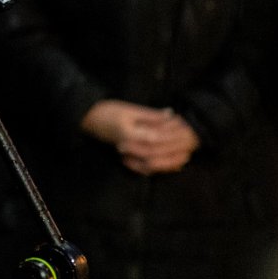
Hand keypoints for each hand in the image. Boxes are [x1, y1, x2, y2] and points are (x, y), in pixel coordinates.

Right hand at [81, 99, 199, 175]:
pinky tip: (166, 166)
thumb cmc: (107, 111)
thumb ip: (150, 115)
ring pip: (150, 165)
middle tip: (189, 145)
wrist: (88, 119)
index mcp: (130, 135)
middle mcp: (130, 148)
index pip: (156, 138)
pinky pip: (142, 168)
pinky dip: (155, 168)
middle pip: (156, 155)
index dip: (171, 136)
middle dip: (173, 151)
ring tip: (183, 158)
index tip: (185, 130)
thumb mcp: (129, 109)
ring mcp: (127, 155)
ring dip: (167, 163)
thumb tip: (171, 115)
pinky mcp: (126, 157)